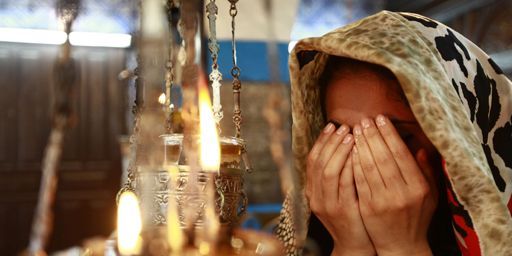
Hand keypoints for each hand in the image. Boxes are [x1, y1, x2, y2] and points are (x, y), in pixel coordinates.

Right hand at [306, 123, 374, 255]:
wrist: (354, 245)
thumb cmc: (351, 215)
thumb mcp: (338, 194)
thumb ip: (338, 173)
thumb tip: (344, 143)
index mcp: (312, 190)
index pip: (312, 159)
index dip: (321, 141)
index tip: (332, 126)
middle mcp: (315, 196)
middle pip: (318, 162)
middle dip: (331, 142)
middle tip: (343, 127)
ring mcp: (327, 204)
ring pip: (328, 171)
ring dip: (339, 151)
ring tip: (351, 136)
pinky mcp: (342, 210)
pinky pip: (344, 184)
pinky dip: (349, 167)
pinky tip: (359, 155)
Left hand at [352, 115, 437, 255]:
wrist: (402, 246)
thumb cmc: (416, 217)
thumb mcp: (430, 196)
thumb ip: (426, 171)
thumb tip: (419, 148)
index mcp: (419, 187)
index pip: (401, 154)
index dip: (389, 134)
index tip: (381, 119)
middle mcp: (402, 193)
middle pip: (384, 158)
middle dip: (373, 136)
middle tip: (364, 120)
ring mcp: (384, 201)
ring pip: (369, 167)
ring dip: (361, 146)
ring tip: (355, 130)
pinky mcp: (368, 207)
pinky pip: (359, 181)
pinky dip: (354, 163)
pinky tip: (350, 150)